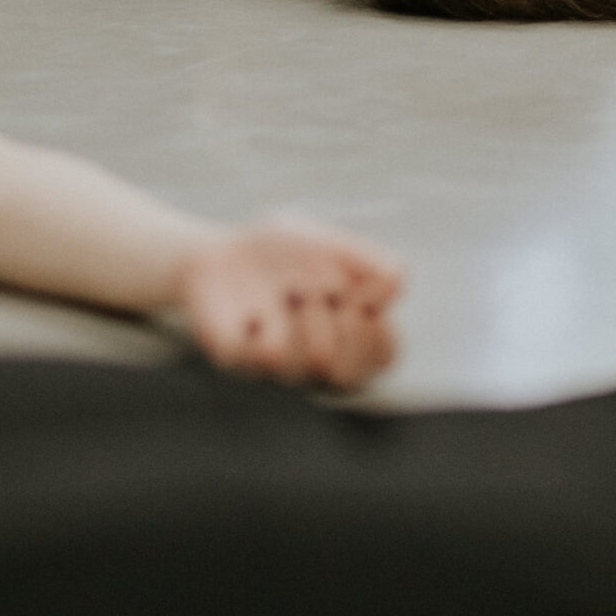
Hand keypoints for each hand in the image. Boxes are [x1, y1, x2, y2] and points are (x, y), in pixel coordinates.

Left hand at [173, 216, 402, 389]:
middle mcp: (315, 364)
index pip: (385, 354)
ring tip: (284, 291)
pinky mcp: (237, 361)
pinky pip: (266, 355)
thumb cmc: (284, 254)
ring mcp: (276, 368)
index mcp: (348, 339)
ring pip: (313, 361)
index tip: (356, 288)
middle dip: (335, 316)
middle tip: (311, 286)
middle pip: (347, 369)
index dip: (375, 321)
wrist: (220, 250)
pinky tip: (254, 308)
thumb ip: (369, 261)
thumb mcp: (330, 245)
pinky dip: (266, 318)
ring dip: (304, 310)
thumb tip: (396, 287)